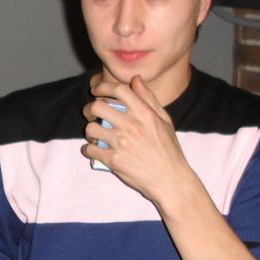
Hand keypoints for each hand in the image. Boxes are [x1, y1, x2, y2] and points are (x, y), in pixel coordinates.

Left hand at [81, 74, 195, 204]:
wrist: (170, 180)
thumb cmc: (169, 150)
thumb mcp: (165, 121)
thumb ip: (149, 99)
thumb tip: (135, 80)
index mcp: (145, 113)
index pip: (119, 90)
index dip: (103, 86)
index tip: (96, 90)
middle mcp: (132, 125)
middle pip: (98, 106)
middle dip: (90, 108)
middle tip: (91, 114)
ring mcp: (121, 143)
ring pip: (91, 128)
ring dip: (89, 131)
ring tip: (94, 135)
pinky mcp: (114, 160)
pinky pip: (91, 150)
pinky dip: (88, 150)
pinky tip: (93, 151)